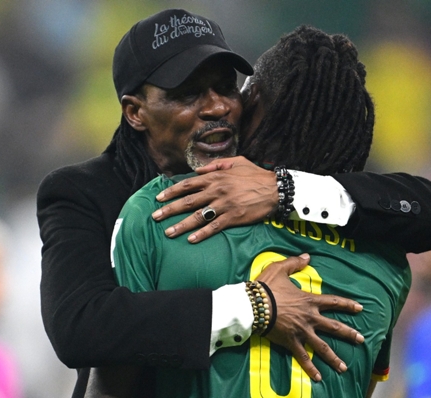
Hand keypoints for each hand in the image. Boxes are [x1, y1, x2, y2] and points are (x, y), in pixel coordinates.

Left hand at [152, 156, 277, 242]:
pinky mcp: (233, 217)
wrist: (275, 189)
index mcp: (215, 177)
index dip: (171, 191)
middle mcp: (216, 190)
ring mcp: (223, 205)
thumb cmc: (256, 174)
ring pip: (197, 216)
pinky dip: (201, 234)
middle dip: (169, 210)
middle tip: (155, 217)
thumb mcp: (236, 162)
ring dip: (181, 225)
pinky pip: (213, 227)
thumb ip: (215, 165)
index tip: (159, 198)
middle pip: (187, 201)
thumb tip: (198, 171)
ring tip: (168, 232)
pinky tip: (191, 240)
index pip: (187, 184)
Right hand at [257, 254, 363, 381]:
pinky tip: (319, 378)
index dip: (347, 305)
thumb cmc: (266, 287)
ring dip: (334, 358)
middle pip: (333, 327)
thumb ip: (295, 262)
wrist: (253, 305)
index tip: (360, 308)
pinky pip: (303, 357)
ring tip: (344, 368)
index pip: (333, 302)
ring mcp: (301, 332)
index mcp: (309, 301)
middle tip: (361, 340)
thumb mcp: (280, 269)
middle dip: (349, 334)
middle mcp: (310, 318)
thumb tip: (307, 256)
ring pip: (322, 347)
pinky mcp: (291, 342)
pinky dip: (310, 368)